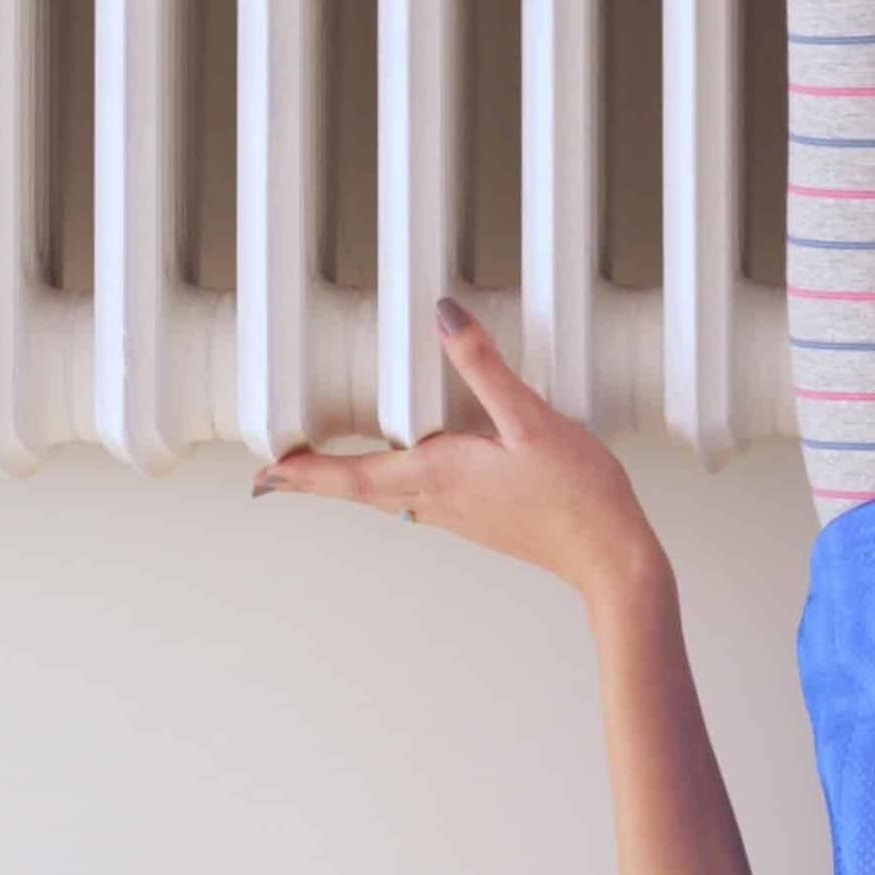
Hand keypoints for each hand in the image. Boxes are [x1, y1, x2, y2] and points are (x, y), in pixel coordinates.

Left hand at [255, 303, 666, 606]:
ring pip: (386, 495)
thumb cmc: (577, 495)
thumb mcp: (532, 419)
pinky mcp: (480, 518)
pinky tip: (408, 466)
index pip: (350, 477)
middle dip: (314, 478)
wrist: (611, 556)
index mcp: (438, 475)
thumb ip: (485, 368)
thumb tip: (445, 318)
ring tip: (323, 466)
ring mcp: (458, 514)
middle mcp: (438, 500)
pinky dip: (390, 482)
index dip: (302, 472)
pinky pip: (418, 496)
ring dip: (349, 481)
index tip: (263, 473)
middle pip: (358, 490)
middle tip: (274, 472)